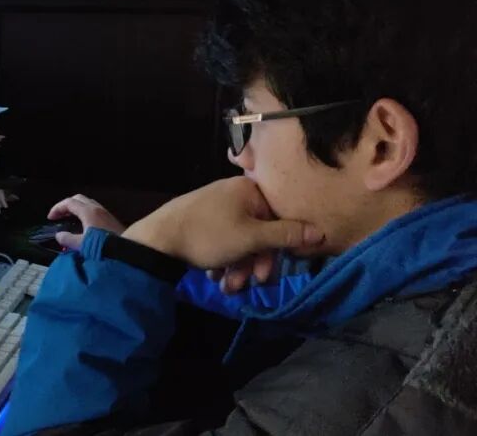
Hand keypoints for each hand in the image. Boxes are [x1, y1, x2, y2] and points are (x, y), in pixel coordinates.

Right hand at [48, 194, 126, 249]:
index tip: (50, 218)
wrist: (127, 251)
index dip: (57, 208)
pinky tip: (83, 225)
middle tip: (59, 216)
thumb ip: (68, 239)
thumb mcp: (82, 244)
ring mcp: (105, 213)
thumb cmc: (103, 246)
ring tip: (69, 220)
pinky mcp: (110, 219)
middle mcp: (97, 208)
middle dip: (66, 206)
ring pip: (87, 204)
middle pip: (78, 199)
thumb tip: (59, 235)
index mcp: (88, 211)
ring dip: (76, 209)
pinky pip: (93, 210)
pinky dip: (84, 213)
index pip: (69, 202)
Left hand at [122, 177, 324, 292]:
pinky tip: (213, 276)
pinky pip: (222, 240)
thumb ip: (286, 235)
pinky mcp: (200, 219)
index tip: (268, 275)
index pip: (278, 219)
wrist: (156, 241)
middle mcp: (233, 192)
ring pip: (239, 240)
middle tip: (245, 285)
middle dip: (252, 263)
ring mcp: (214, 205)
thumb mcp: (251, 239)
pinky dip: (222, 260)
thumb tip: (321, 232)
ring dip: (237, 267)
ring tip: (226, 286)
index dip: (277, 249)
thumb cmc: (208, 236)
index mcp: (248, 189)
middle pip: (258, 232)